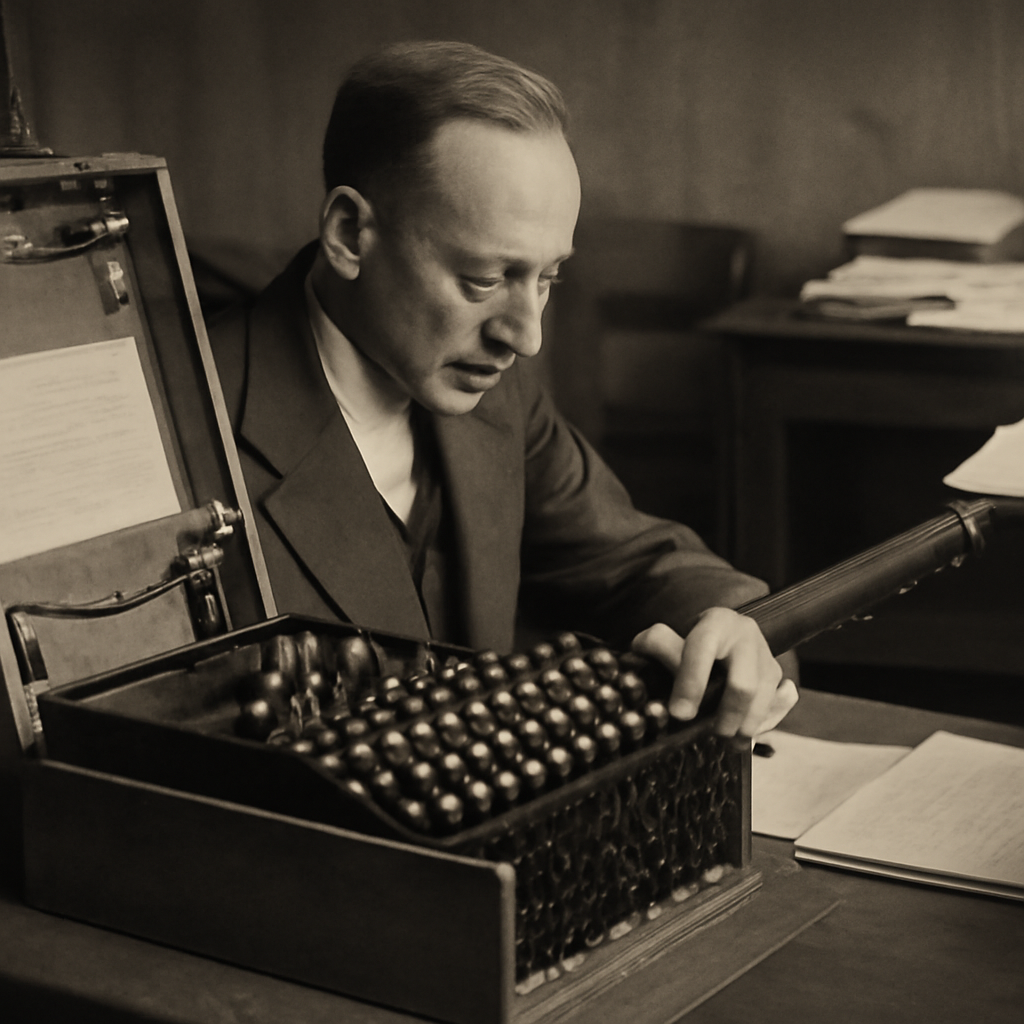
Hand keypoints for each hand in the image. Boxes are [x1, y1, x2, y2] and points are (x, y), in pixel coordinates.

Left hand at [631, 610, 797, 738]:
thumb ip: (656, 648)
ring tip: (727, 740)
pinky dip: (761, 724)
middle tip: (712, 733)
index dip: (690, 685)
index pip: (703, 651)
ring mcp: (765, 655)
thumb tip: (650, 667)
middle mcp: (745, 634)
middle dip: (727, 715)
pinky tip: (743, 736)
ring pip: (763, 698)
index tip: (680, 714)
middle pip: (743, 684)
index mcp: (715, 622)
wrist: (716, 638)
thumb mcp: (663, 638)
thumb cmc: (683, 642)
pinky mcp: (777, 674)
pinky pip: (778, 704)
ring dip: (745, 726)